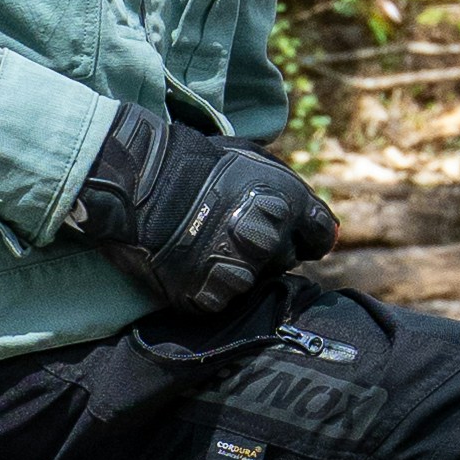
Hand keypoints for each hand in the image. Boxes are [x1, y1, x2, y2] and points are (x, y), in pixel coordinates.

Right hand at [71, 108, 337, 321]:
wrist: (139, 180)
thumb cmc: (195, 162)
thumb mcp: (255, 160)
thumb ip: (289, 193)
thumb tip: (320, 222)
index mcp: (289, 204)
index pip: (320, 238)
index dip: (304, 236)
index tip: (285, 232)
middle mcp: (271, 240)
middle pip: (285, 261)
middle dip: (266, 250)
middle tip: (231, 232)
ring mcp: (240, 270)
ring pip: (254, 283)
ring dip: (237, 270)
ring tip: (206, 245)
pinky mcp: (210, 295)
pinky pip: (221, 299)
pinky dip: (207, 288)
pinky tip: (190, 263)